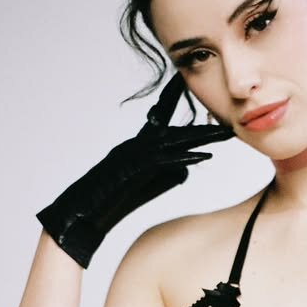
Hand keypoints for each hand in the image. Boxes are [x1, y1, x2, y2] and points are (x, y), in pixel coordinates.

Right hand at [35, 72, 233, 267]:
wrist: (80, 215)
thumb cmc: (111, 202)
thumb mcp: (143, 185)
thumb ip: (165, 174)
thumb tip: (187, 168)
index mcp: (137, 146)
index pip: (162, 120)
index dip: (177, 103)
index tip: (197, 91)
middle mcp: (135, 143)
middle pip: (174, 128)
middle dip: (201, 122)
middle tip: (225, 111)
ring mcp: (132, 153)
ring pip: (172, 140)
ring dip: (201, 137)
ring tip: (226, 134)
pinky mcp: (132, 167)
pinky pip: (163, 159)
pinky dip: (185, 157)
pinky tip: (205, 156)